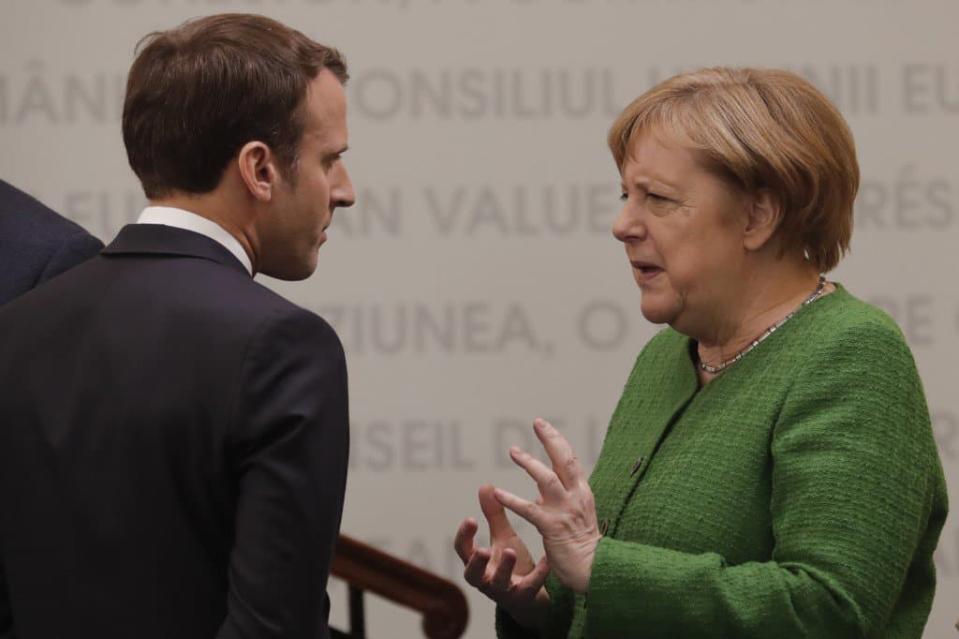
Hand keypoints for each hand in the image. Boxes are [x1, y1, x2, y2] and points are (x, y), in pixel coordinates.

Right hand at [454, 485, 550, 629]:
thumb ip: (493, 515)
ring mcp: (504, 590)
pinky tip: (547, 559)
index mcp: (478, 563)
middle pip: (473, 574)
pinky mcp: (524, 597)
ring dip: (504, 568)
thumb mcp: (502, 538)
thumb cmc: (512, 563)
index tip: (471, 519)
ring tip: (510, 551)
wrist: (530, 597)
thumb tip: (485, 485)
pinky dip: (538, 574)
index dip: (464, 537)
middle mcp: (486, 578)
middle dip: (476, 562)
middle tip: (482, 549)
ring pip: (499, 583)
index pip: (463, 551)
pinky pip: (529, 587)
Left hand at [493, 418, 600, 593]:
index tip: (544, 426)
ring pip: (547, 479)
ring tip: (513, 451)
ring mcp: (564, 511)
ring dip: (529, 463)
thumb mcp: (575, 517)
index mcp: (582, 493)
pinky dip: (512, 499)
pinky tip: (497, 493)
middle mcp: (576, 497)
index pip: (571, 461)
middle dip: (551, 439)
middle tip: (537, 422)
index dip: (557, 441)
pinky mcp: (552, 527)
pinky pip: (529, 509)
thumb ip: (558, 501)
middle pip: (564, 461)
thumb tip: (539, 493)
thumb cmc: (582, 545)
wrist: (594, 570)